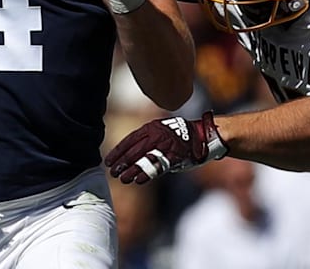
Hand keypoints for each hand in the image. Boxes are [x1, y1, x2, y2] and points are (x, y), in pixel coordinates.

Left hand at [105, 112, 227, 183]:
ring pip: (144, 159)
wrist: (200, 135)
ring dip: (132, 170)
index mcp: (150, 127)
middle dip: (122, 162)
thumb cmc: (177, 134)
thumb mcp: (160, 129)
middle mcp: (157, 135)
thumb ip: (145, 138)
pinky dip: (148, 174)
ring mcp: (166, 146)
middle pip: (134, 150)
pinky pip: (158, 166)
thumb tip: (127, 152)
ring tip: (123, 179)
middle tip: (113, 172)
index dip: (118, 151)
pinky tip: (138, 180)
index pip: (129, 140)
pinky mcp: (175, 157)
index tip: (108, 161)